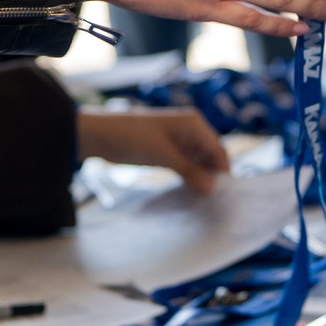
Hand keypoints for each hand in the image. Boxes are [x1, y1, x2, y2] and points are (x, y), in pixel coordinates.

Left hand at [78, 106, 231, 194]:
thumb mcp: (163, 156)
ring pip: (200, 161)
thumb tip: (213, 188)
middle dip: (213, 175)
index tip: (225, 195)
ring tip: (203, 200)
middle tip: (214, 201)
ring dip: (201, 177)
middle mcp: (191, 130)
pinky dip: (189, 176)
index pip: (218, 149)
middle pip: (211, 155)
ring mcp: (180, 140)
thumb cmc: (133, 138)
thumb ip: (190, 171)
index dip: (223, 171)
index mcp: (194, 124)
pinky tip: (189, 191)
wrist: (101, 135)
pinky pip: (187, 164)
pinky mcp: (169, 150)